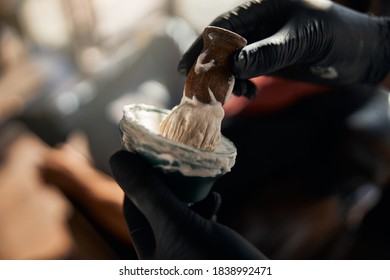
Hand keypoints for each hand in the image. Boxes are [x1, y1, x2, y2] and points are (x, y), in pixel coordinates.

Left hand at [109, 150, 266, 258]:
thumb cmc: (216, 265)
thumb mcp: (179, 226)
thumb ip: (150, 195)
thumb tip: (118, 158)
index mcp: (148, 253)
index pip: (133, 207)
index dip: (138, 177)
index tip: (150, 151)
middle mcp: (164, 254)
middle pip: (157, 208)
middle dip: (167, 183)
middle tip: (177, 159)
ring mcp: (187, 252)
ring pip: (180, 213)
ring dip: (188, 193)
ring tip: (199, 178)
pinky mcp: (208, 251)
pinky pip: (199, 223)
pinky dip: (205, 208)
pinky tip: (216, 200)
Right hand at [178, 0, 389, 97]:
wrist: (361, 54)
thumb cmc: (339, 36)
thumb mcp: (304, 40)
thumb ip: (270, 52)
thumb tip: (235, 65)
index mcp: (264, 8)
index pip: (224, 26)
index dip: (202, 45)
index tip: (186, 67)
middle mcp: (260, 25)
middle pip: (223, 45)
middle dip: (211, 67)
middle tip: (201, 89)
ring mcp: (264, 44)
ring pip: (233, 61)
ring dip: (228, 79)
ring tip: (235, 93)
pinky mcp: (270, 60)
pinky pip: (246, 72)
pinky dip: (242, 84)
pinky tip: (248, 93)